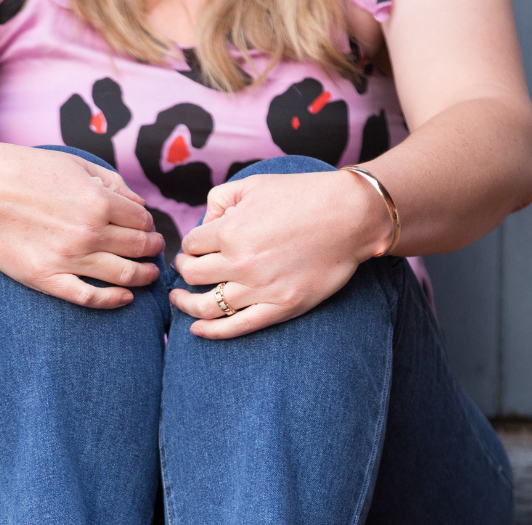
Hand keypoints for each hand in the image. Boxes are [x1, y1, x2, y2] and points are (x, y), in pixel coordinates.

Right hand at [0, 142, 164, 307]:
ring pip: (124, 276)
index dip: (149, 225)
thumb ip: (112, 184)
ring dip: (144, 276)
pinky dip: (115, 300)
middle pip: (139, 249)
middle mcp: (89, 232)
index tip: (147, 230)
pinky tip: (125, 297)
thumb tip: (141, 205)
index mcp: (99, 201)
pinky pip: (91, 298)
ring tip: (148, 274)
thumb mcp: (75, 164)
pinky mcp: (49, 279)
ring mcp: (69, 259)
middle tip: (154, 251)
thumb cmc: (26, 172)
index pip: (143, 220)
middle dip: (152, 250)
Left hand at [169, 170, 391, 337]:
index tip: (193, 248)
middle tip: (184, 269)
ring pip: (205, 306)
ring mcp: (260, 289)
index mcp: (231, 230)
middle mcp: (241, 262)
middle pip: (191, 275)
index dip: (188, 245)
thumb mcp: (255, 184)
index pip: (190, 244)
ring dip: (185, 304)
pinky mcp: (279, 308)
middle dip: (182, 271)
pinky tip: (196, 329)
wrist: (351, 217)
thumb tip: (203, 225)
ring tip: (180, 300)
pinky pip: (235, 327)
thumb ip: (220, 200)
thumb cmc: (303, 196)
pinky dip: (210, 332)